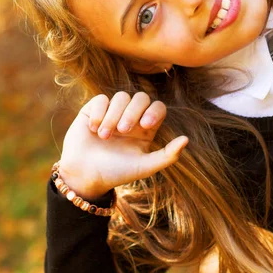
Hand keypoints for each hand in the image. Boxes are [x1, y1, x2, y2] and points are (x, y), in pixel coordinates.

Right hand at [59, 92, 187, 199]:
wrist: (85, 176)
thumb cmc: (117, 173)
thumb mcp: (145, 167)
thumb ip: (168, 155)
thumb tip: (187, 139)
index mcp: (146, 128)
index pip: (158, 107)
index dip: (154, 111)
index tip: (145, 124)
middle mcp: (131, 117)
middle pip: (141, 97)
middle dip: (133, 112)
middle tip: (123, 130)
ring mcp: (112, 111)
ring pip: (121, 96)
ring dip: (113, 116)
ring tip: (104, 136)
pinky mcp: (93, 110)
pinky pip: (101, 99)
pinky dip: (99, 113)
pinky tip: (94, 129)